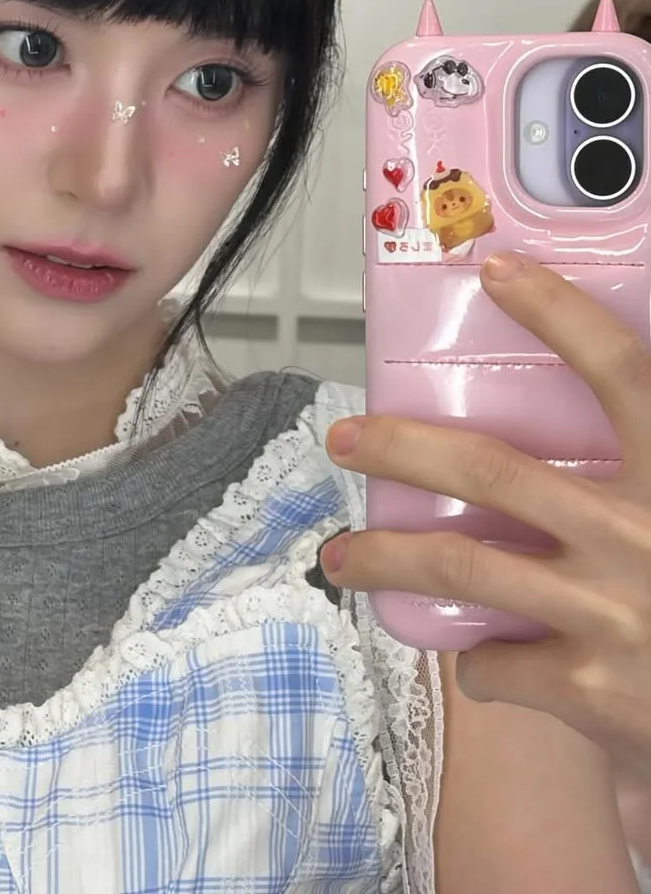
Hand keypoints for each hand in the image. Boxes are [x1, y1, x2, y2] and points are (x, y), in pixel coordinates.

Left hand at [320, 251, 650, 778]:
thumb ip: (631, 472)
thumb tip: (548, 449)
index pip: (621, 373)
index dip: (559, 315)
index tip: (497, 272)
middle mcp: (643, 534)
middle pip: (492, 467)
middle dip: (401, 448)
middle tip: (345, 439)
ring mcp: (614, 613)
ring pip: (463, 565)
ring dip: (386, 558)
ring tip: (342, 558)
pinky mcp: (594, 689)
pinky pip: (497, 661)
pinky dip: (477, 660)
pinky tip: (481, 659)